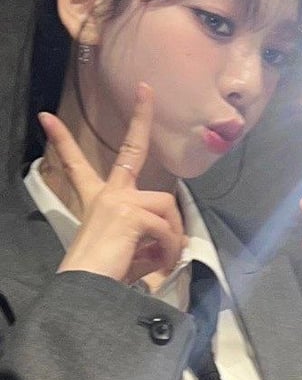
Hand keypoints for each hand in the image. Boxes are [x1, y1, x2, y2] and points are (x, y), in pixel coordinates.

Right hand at [40, 84, 186, 284]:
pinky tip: (158, 264)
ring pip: (166, 205)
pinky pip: (167, 228)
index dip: (62, 141)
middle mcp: (107, 194)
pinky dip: (169, 249)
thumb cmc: (106, 275)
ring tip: (162, 258)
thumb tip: (176, 244)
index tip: (47, 118)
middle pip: (130, 149)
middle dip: (140, 117)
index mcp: (99, 200)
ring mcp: (119, 200)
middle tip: (145, 89)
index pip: (78, 165)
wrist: (89, 290)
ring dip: (172, 235)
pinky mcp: (132, 213)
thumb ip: (151, 239)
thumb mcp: (132, 251)